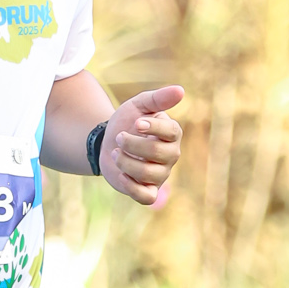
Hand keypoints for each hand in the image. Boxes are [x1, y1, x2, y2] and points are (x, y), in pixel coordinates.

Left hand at [99, 85, 183, 206]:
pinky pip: (146, 197)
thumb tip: (180, 90)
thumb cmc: (127, 122)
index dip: (153, 127)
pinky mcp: (148, 190)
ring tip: (115, 153)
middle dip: (132, 144)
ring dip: (125, 162)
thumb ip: (158, 98)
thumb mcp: (139, 105)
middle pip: (158, 153)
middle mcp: (171, 155)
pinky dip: (131, 187)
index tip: (136, 122)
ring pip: (148, 174)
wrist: (107, 142)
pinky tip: (120, 173)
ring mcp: (161, 174)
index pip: (171, 131)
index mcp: (172, 133)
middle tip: (119, 137)